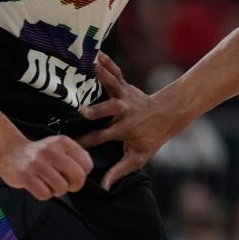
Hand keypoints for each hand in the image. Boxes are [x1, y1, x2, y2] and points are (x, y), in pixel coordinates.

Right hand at [0, 133, 91, 199]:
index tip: (73, 175)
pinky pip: (44, 194)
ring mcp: (37, 163)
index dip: (83, 174)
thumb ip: (76, 155)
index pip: (87, 164)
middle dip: (75, 185)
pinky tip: (39, 186)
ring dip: (57, 190)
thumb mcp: (60, 147)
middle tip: (67, 185)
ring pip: (61, 188)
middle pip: (78, 177)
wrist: (10, 152)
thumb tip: (87, 169)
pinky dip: (44, 194)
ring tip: (49, 183)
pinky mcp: (24, 176)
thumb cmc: (39, 154)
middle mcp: (51, 151)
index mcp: (63, 142)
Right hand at [77, 52, 180, 189]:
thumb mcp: (139, 156)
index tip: (70, 145)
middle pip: (109, 111)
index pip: (101, 138)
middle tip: (82, 111)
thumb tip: (105, 186)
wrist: (168, 114)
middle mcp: (123, 111)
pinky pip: (116, 73)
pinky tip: (96, 53)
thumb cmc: (152, 137)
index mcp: (124, 130)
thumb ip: (121, 170)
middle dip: (97, 111)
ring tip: (89, 65)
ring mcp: (124, 96)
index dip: (86, 142)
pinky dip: (107, 62)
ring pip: (112, 86)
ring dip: (101, 76)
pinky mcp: (126, 86)